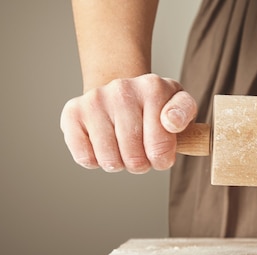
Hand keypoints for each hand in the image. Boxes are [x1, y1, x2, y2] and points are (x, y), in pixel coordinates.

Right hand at [60, 73, 196, 172]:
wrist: (119, 94)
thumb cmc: (152, 108)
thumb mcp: (178, 105)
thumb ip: (183, 113)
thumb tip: (170, 122)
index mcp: (153, 87)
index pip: (160, 146)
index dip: (161, 159)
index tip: (160, 154)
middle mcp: (122, 89)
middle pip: (134, 158)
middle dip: (140, 164)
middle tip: (140, 152)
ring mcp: (95, 100)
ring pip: (109, 160)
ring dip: (117, 163)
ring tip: (121, 148)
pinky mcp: (72, 113)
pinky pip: (84, 157)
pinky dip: (94, 161)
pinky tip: (101, 146)